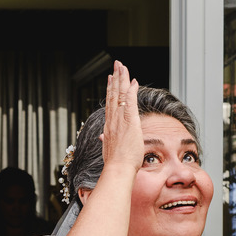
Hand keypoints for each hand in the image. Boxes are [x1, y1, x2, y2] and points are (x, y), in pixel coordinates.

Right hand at [100, 60, 142, 175]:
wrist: (117, 170)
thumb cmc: (116, 164)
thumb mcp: (109, 150)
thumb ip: (106, 141)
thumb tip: (102, 137)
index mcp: (109, 127)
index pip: (110, 105)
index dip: (110, 90)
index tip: (111, 79)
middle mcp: (112, 121)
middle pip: (113, 95)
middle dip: (115, 79)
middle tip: (116, 66)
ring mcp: (120, 120)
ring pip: (120, 95)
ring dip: (122, 79)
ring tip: (122, 67)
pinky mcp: (129, 122)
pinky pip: (130, 102)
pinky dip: (132, 91)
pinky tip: (133, 81)